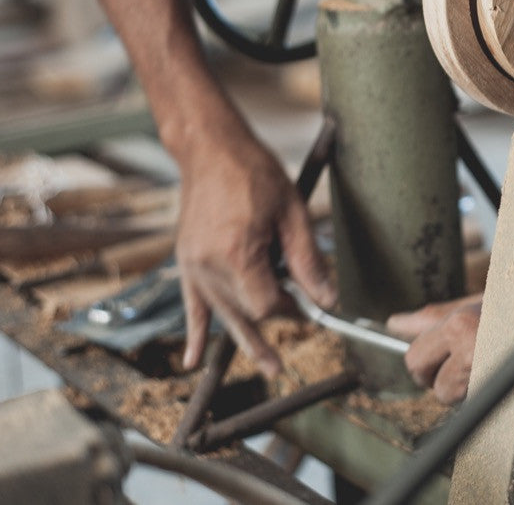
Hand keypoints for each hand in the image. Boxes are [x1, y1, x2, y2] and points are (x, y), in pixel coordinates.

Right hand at [176, 132, 336, 376]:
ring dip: (242, 340)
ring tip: (265, 365)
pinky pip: (190, 304)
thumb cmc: (253, 172)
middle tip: (282, 364)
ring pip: (221, 313)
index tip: (309, 309)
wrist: (210, 148)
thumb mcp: (292, 212)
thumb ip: (308, 260)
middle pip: (244, 312)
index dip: (291, 311)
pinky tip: (193, 359)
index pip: (266, 303)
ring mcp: (193, 264)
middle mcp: (209, 264)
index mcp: (237, 253)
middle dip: (270, 328)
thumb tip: (326, 299)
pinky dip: (195, 332)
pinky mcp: (186, 260)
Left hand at [387, 293, 513, 402]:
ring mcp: (495, 376)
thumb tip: (398, 323)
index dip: (425, 364)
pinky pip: (492, 408)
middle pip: (434, 386)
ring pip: (460, 401)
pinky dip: (502, 399)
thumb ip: (439, 314)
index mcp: (461, 325)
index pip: (415, 357)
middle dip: (445, 382)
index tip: (433, 364)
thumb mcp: (485, 299)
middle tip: (471, 367)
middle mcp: (473, 351)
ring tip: (503, 366)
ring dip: (475, 392)